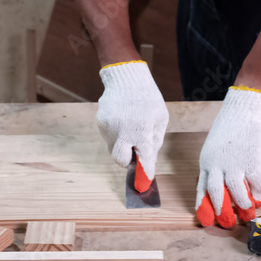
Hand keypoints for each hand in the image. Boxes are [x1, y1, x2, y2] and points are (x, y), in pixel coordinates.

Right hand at [96, 60, 168, 190]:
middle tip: (134, 154)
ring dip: (122, 144)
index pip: (143, 159)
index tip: (144, 183)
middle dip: (127, 162)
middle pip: (120, 160)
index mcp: (142, 131)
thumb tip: (149, 158)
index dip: (145, 173)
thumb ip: (155, 140)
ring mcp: (109, 127)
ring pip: (113, 147)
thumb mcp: (160, 118)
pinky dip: (116, 134)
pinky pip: (108, 136)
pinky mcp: (101, 122)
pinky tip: (122, 119)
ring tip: (130, 127)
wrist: (127, 77)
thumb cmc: (148, 98)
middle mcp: (123, 131)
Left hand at [196, 86, 260, 226]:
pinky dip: (258, 192)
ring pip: (237, 191)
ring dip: (243, 204)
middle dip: (223, 211)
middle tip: (228, 223)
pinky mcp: (250, 159)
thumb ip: (215, 167)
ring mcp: (234, 162)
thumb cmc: (229, 128)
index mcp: (206, 161)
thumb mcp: (213, 148)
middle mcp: (217, 164)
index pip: (202, 189)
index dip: (205, 206)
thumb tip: (221, 188)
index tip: (206, 221)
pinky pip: (255, 182)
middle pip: (217, 194)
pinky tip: (260, 197)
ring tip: (248, 212)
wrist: (242, 109)